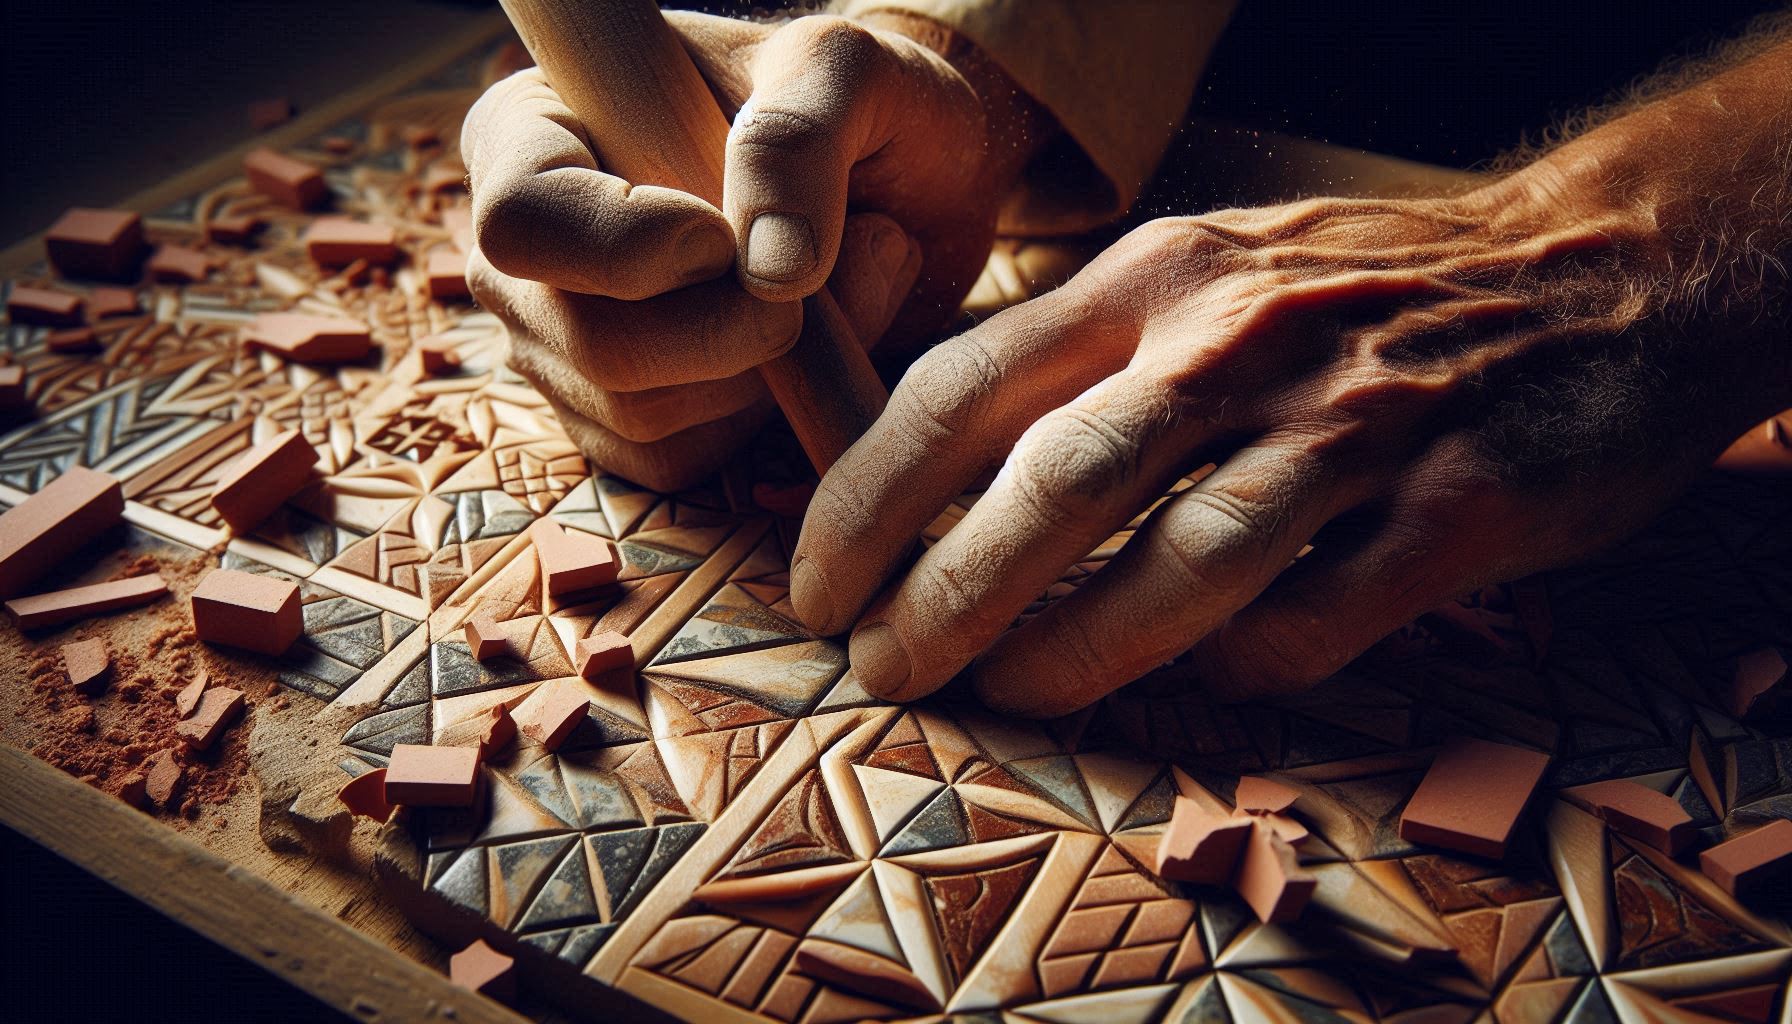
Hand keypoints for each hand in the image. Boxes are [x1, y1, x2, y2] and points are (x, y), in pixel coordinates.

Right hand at [461, 12, 1037, 489]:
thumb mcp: (848, 71)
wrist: (909, 182)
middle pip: (587, 341)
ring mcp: (564, 346)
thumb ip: (800, 138)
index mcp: (534, 133)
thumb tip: (767, 274)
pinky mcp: (622, 422)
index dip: (626, 249)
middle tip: (813, 280)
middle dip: (727, 332)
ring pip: (638, 413)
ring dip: (766, 371)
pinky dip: (760, 422)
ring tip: (834, 290)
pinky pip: (676, 460)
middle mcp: (528, 253)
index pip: (524, 219)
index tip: (725, 239)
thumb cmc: (856, 107)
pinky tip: (804, 354)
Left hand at [791, 159, 1790, 714]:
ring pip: (1177, 566)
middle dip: (942, 597)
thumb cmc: (1363, 289)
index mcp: (1157, 276)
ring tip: (1006, 694)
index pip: (963, 388)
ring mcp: (1351, 427)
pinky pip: (1306, 625)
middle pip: (1050, 488)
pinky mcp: (1450, 511)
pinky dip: (1232, 665)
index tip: (820, 585)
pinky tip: (1193, 675)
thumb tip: (933, 463)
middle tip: (884, 669)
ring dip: (1072, 652)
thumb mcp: (1210, 267)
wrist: (1601, 274)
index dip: (868, 499)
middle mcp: (1240, 341)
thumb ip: (1084, 350)